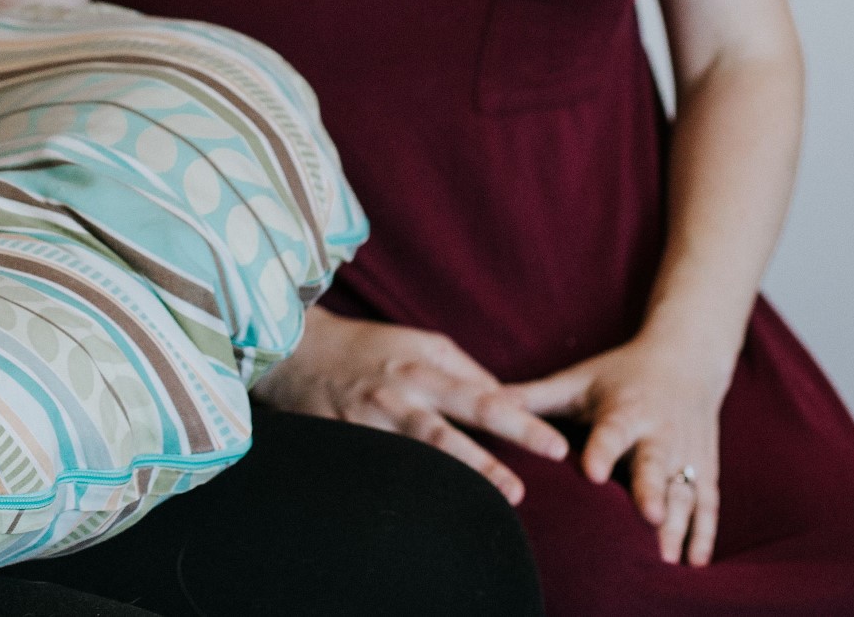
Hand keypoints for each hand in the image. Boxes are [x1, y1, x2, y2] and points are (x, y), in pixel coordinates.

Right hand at [254, 307, 567, 502]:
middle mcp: (401, 394)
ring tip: (495, 499)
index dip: (520, 422)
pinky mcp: (346, 439)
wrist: (296, 350)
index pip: (482, 397)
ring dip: (459, 474)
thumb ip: (464, 372)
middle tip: (525, 484)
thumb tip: (506, 400)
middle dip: (490, 455)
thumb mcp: (421, 344)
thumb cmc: (370, 347)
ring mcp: (371, 420)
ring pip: (420, 450)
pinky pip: (380, 466)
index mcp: (425, 367)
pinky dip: (404, 485)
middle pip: (452, 426)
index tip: (556, 446)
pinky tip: (426, 509)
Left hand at [507, 333, 731, 564]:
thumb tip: (481, 401)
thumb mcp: (578, 380)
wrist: (687, 360)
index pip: (611, 431)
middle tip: (650, 519)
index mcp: (624, 410)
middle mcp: (659, 432)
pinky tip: (695, 562)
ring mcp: (686, 452)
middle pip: (655, 463)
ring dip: (679, 523)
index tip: (591, 472)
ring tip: (666, 557)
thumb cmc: (619, 374)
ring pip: (684, 489)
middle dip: (651, 490)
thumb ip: (534, 397)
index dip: (602, 450)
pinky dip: (703, 532)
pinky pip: (707, 502)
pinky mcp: (705, 468)